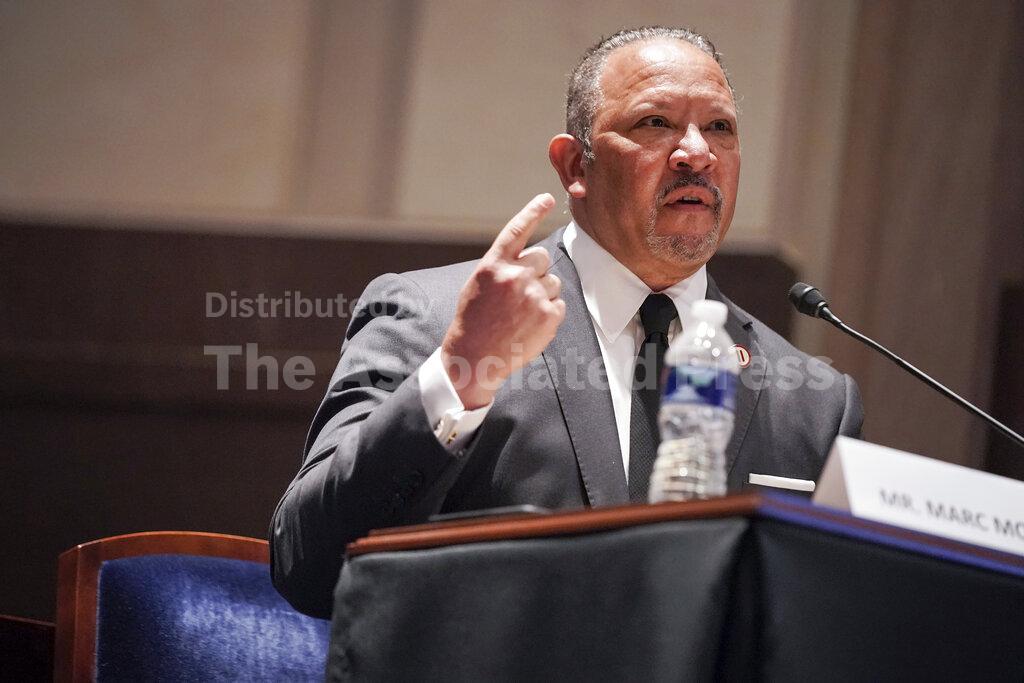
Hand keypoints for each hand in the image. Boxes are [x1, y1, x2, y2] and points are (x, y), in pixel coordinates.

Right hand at [441, 193, 564, 408]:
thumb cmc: (475, 320)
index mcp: (494, 264)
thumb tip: (529, 258)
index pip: (517, 229)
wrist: (475, 356)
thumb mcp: (479, 284)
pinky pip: (559, 304)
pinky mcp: (548, 315)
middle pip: (542, 258)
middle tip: (520, 293)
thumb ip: (503, 266)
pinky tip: (530, 325)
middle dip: (536, 272)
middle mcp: (514, 275)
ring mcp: (533, 295)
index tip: (548, 198)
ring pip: (553, 282)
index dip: (534, 211)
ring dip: (543, 294)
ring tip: (522, 313)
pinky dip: (549, 314)